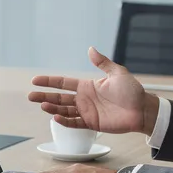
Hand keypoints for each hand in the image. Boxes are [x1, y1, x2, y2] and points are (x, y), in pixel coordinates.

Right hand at [28, 46, 156, 135]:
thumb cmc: (132, 91)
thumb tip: (90, 49)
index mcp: (87, 86)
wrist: (142, 109)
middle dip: (44, 96)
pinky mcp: (92, 123)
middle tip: (30, 96)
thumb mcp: (117, 73)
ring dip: (52, 108)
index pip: (63, 83)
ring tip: (42, 105)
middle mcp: (84, 99)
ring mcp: (87, 112)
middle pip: (59, 97)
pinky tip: (55, 117)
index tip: (35, 80)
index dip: (49, 82)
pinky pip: (75, 123)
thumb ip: (102, 63)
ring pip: (64, 110)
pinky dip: (64, 121)